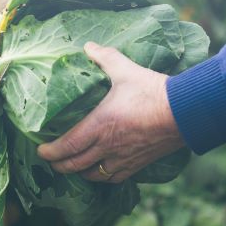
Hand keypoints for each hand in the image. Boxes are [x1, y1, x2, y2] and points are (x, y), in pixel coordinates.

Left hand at [37, 43, 183, 182]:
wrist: (184, 112)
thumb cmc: (152, 91)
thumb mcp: (125, 70)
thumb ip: (104, 58)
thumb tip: (88, 47)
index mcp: (99, 125)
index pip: (67, 146)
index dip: (50, 152)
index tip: (41, 150)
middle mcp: (107, 146)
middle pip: (75, 164)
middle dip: (59, 165)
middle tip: (51, 160)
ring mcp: (123, 158)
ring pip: (93, 175)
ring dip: (79, 172)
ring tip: (73, 166)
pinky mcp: (138, 164)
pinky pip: (114, 178)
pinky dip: (102, 178)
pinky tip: (100, 172)